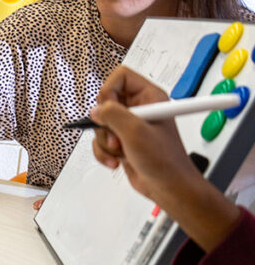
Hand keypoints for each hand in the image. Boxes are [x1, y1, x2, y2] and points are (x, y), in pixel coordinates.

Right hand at [89, 66, 196, 205]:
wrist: (168, 187)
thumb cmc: (164, 160)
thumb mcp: (135, 132)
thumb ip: (112, 115)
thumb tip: (95, 111)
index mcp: (150, 97)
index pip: (120, 77)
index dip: (109, 90)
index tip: (108, 108)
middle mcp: (140, 108)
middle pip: (105, 101)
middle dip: (105, 123)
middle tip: (115, 136)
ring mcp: (130, 125)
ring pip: (100, 123)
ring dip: (104, 141)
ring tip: (119, 151)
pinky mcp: (122, 140)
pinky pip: (100, 140)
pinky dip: (103, 152)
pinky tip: (116, 160)